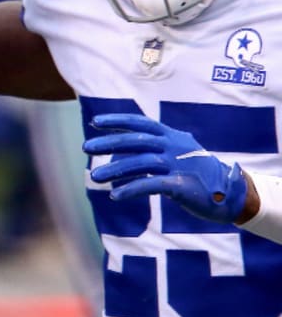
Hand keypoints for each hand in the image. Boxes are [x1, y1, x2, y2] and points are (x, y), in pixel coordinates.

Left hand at [85, 113, 247, 222]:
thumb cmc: (198, 171)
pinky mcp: (182, 185)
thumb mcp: (179, 151)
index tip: (95, 122)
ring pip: (140, 163)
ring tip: (94, 177)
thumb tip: (123, 147)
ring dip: (115, 169)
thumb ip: (155, 146)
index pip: (141, 123)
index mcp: (172, 136)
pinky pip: (151, 185)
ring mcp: (178, 165)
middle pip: (136, 141)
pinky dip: (131, 189)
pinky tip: (116, 195)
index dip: (118, 120)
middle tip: (86, 147)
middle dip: (109, 143)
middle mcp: (174, 146)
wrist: (231, 193)